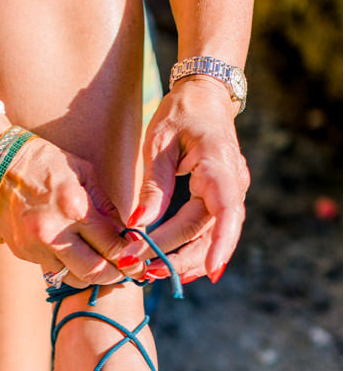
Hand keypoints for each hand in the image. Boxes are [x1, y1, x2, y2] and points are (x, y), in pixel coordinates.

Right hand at [0, 135, 136, 284]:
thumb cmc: (45, 163)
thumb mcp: (84, 172)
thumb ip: (105, 205)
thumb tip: (124, 232)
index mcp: (75, 209)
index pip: (112, 247)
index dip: (130, 258)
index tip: (139, 261)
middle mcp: (55, 233)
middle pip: (94, 272)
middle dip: (115, 275)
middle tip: (124, 272)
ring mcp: (35, 246)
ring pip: (72, 279)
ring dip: (89, 275)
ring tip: (98, 266)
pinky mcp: (22, 253)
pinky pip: (51, 269)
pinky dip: (65, 266)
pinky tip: (70, 254)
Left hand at [131, 77, 249, 283]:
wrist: (204, 95)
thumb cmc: (179, 113)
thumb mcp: (158, 144)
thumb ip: (153, 185)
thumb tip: (139, 224)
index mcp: (218, 164)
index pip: (226, 210)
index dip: (221, 243)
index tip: (211, 271)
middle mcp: (232, 181)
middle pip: (211, 230)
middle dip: (181, 256)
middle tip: (146, 273)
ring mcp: (229, 189)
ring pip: (211, 234)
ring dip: (186, 258)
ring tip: (154, 274)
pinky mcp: (221, 195)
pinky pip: (209, 228)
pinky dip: (192, 248)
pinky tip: (174, 266)